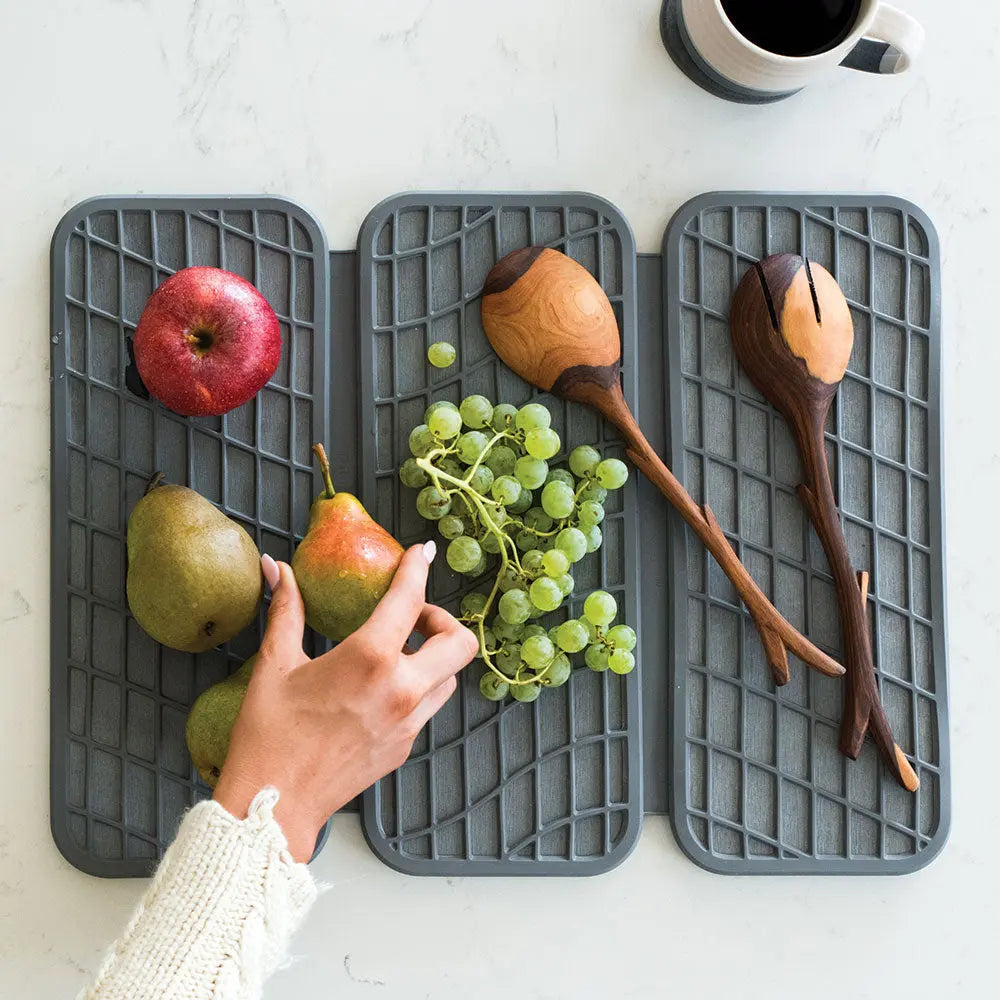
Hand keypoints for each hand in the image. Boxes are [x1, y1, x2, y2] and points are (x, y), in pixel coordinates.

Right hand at [213, 540, 477, 861]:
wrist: (273, 807)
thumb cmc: (268, 735)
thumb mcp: (275, 665)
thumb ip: (286, 611)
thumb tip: (277, 568)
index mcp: (370, 659)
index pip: (410, 599)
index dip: (418, 569)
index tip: (422, 553)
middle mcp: (401, 689)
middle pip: (460, 642)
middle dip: (443, 620)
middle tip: (413, 618)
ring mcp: (409, 722)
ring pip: (450, 677)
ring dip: (435, 657)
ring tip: (400, 651)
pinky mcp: (405, 747)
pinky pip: (429, 707)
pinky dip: (418, 688)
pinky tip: (384, 688)